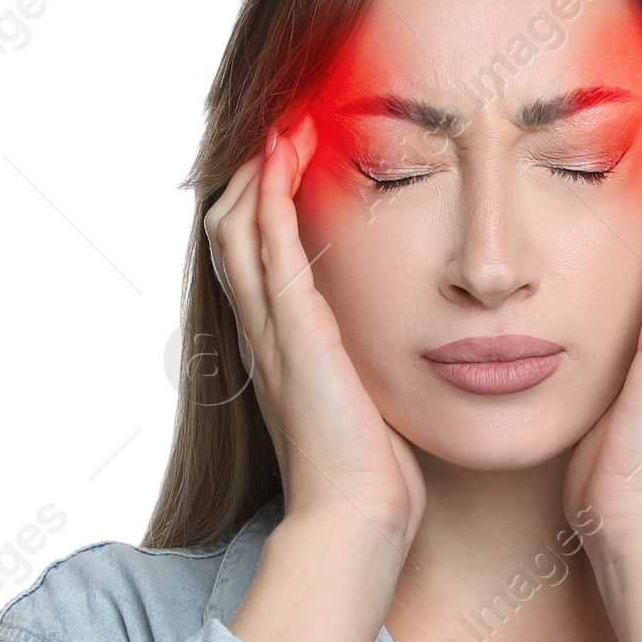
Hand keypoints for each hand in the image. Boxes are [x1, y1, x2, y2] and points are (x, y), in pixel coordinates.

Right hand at [205, 113, 425, 550]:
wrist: (356, 521)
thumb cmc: (374, 480)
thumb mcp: (370, 410)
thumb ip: (372, 376)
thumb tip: (409, 356)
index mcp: (280, 352)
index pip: (255, 260)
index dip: (265, 207)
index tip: (297, 162)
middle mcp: (263, 335)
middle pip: (232, 230)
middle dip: (251, 174)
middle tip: (284, 124)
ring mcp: (271, 331)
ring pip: (237, 225)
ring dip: (257, 168)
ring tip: (285, 119)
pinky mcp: (293, 331)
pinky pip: (269, 243)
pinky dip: (272, 191)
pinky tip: (288, 149)